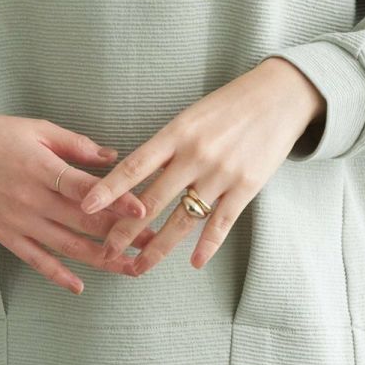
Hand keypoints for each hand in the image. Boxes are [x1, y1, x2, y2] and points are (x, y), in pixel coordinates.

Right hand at [0, 115, 157, 293]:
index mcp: (41, 167)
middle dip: (120, 234)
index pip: (85, 189)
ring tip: (130, 268)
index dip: (116, 201)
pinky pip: (36, 260)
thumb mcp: (37, 129)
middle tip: (151, 244)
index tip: (144, 211)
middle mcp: (31, 198)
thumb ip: (76, 145)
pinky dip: (57, 275)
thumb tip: (114, 156)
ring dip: (101, 260)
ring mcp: (18, 220)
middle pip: (82, 221)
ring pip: (66, 246)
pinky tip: (80, 286)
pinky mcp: (6, 235)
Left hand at [77, 58, 325, 275]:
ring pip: (182, 219)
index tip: (85, 206)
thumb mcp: (191, 116)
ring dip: (158, 247)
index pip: (135, 165)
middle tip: (105, 251)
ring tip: (138, 267)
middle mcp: (196, 155)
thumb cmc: (229, 105)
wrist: (279, 96)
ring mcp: (221, 174)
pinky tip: (193, 263)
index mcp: (177, 133)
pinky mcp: (246, 188)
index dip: (108, 188)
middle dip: (125, 230)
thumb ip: (167, 146)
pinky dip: (206, 245)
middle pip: (152, 200)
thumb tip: (137, 175)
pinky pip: (220, 223)